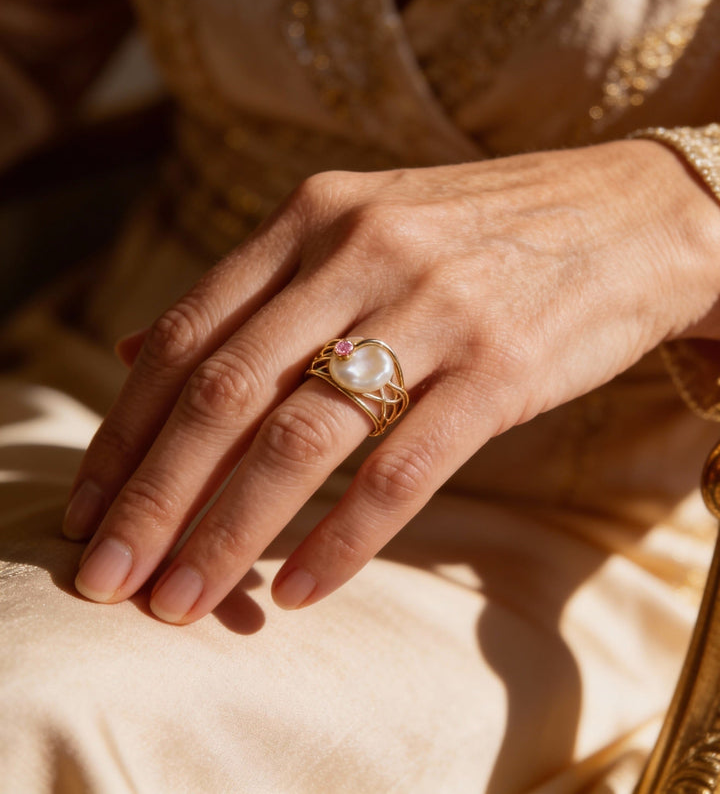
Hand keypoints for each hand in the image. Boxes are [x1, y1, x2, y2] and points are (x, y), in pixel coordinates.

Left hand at [63, 139, 719, 622]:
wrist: (630, 214)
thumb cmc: (482, 232)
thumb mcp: (359, 224)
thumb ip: (253, 289)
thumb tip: (139, 352)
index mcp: (313, 216)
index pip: (187, 334)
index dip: (125, 429)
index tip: (88, 505)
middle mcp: (359, 252)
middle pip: (224, 391)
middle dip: (154, 495)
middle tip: (109, 576)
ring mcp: (432, 308)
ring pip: (301, 436)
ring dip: (229, 530)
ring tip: (183, 601)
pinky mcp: (500, 367)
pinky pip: (401, 468)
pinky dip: (342, 537)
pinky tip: (302, 590)